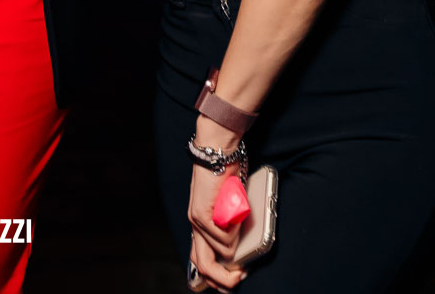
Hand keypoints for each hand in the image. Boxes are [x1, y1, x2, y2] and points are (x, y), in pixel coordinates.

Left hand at [185, 159, 246, 289]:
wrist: (216, 153)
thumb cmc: (227, 177)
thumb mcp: (229, 209)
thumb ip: (229, 227)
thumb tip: (239, 250)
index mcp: (200, 226)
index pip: (200, 261)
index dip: (214, 277)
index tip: (231, 281)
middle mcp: (195, 226)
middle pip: (204, 266)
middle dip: (223, 279)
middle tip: (239, 276)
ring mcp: (197, 221)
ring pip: (222, 252)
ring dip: (237, 241)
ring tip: (239, 219)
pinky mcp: (201, 215)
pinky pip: (224, 237)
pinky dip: (236, 228)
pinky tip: (235, 210)